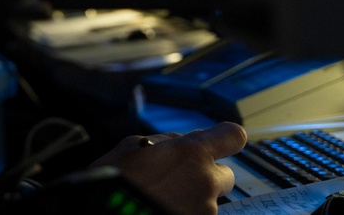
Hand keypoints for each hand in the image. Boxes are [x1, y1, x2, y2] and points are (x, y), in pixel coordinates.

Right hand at [89, 121, 246, 214]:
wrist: (110, 213)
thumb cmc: (114, 180)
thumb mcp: (132, 146)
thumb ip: (166, 141)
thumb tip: (183, 141)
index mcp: (191, 153)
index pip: (233, 136)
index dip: (226, 138)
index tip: (218, 142)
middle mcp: (206, 181)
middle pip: (225, 174)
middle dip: (206, 175)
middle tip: (178, 180)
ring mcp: (206, 210)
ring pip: (209, 199)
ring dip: (193, 198)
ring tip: (163, 199)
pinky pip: (199, 214)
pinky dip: (185, 211)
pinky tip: (163, 209)